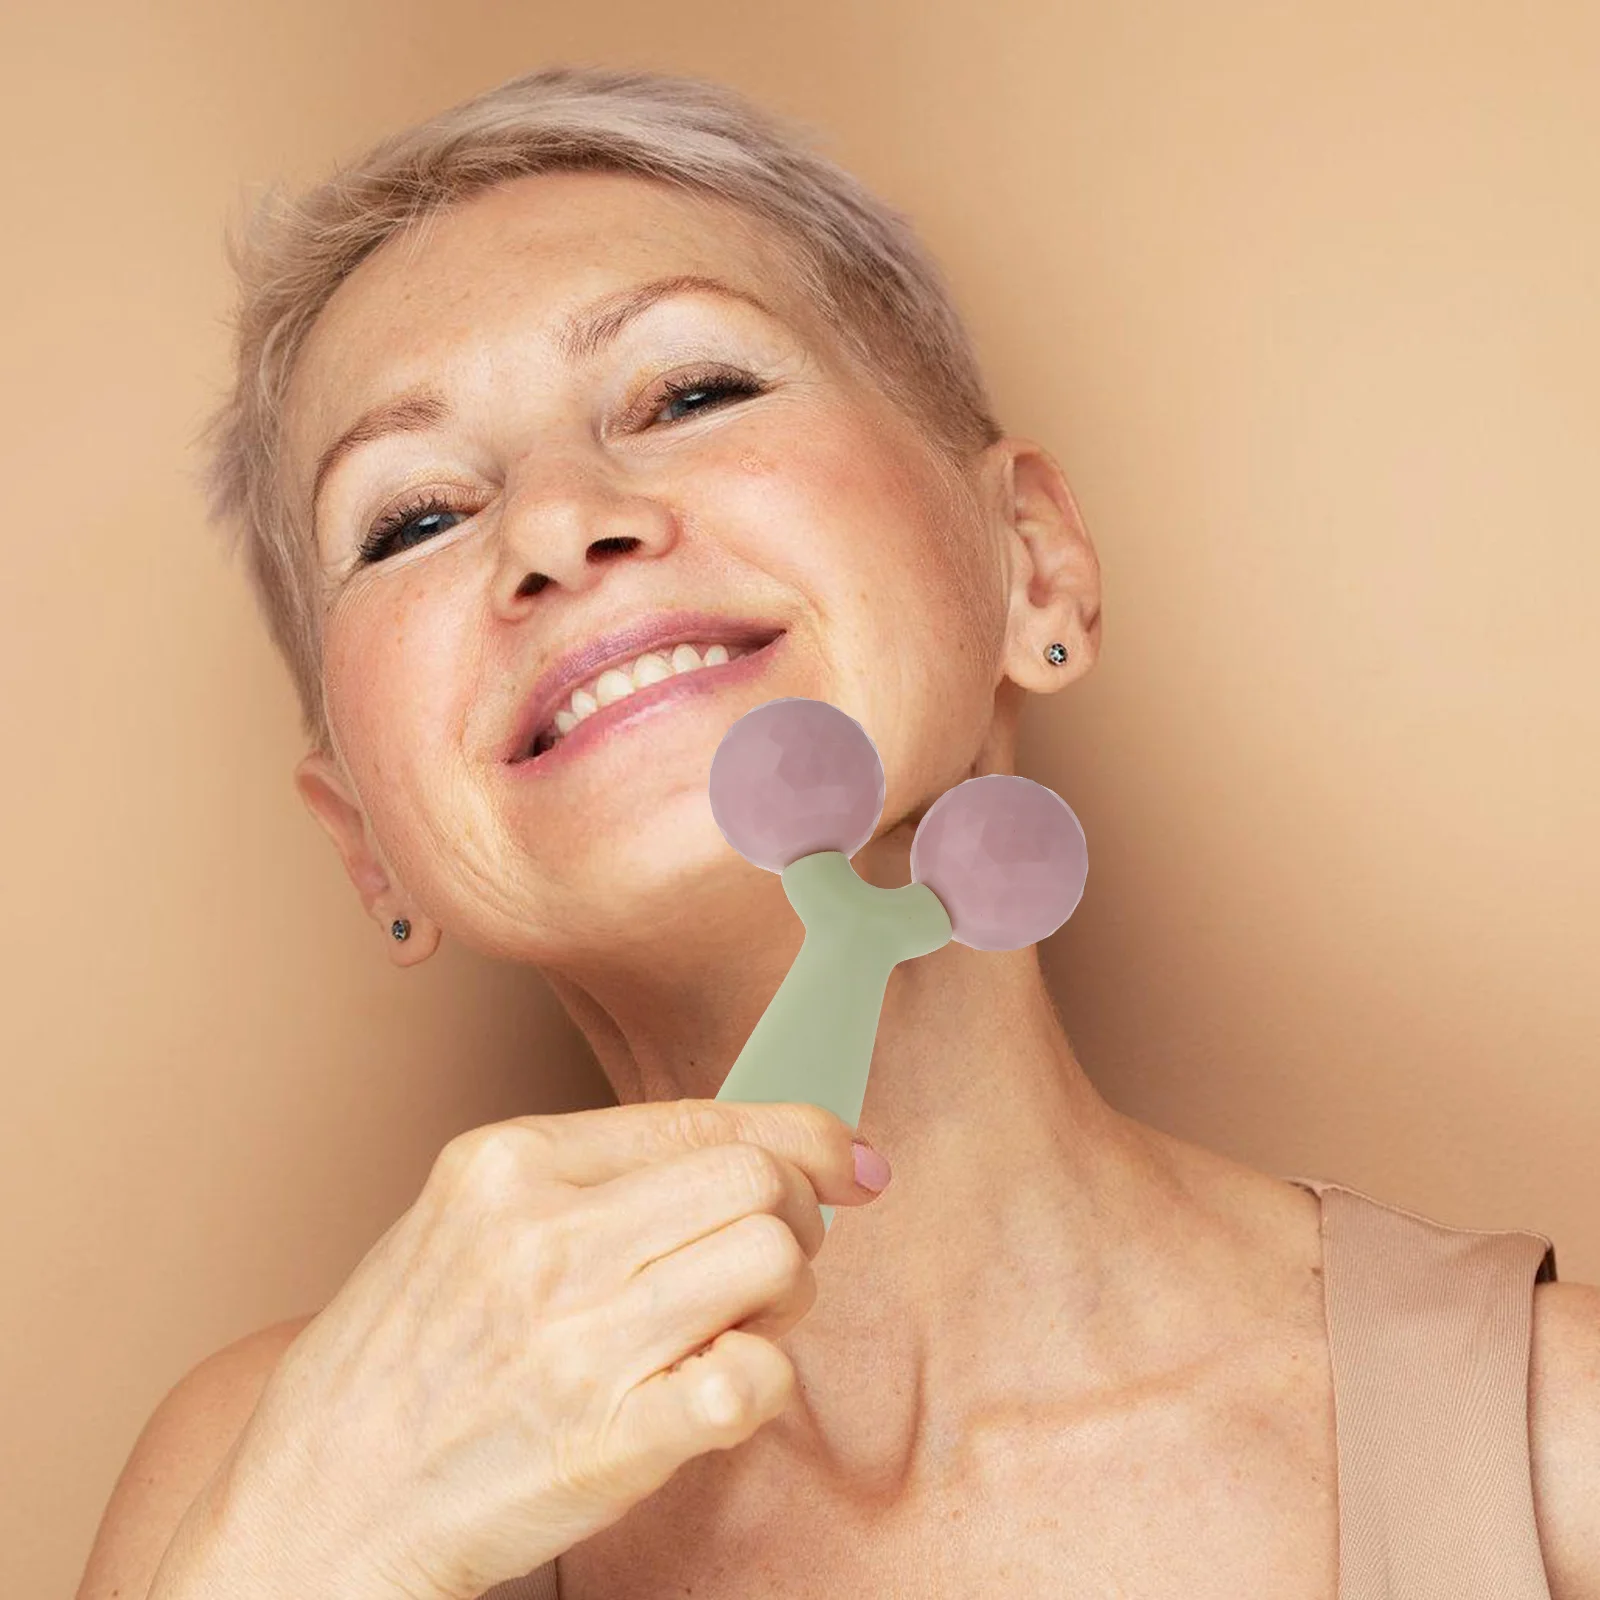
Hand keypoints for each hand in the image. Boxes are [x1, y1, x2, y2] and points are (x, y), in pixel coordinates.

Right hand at [221, 1098, 889, 1599]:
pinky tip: (715, 1391)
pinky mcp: (606, 1438)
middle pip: (759, 1181)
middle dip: (796, 1219)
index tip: (850, 1161)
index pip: (707, 1119)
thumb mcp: (466, 1223)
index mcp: (509, 1164)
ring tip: (732, 1327)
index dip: (804, 1137)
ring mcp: (575, 1337)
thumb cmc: (400, 1366)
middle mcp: (543, 1235)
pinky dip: (761, 1381)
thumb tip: (758, 1149)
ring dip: (785, 1299)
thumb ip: (595, 1179)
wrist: (314, 1511)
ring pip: (774, 1261)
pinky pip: (755, 1376)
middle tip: (768, 1266)